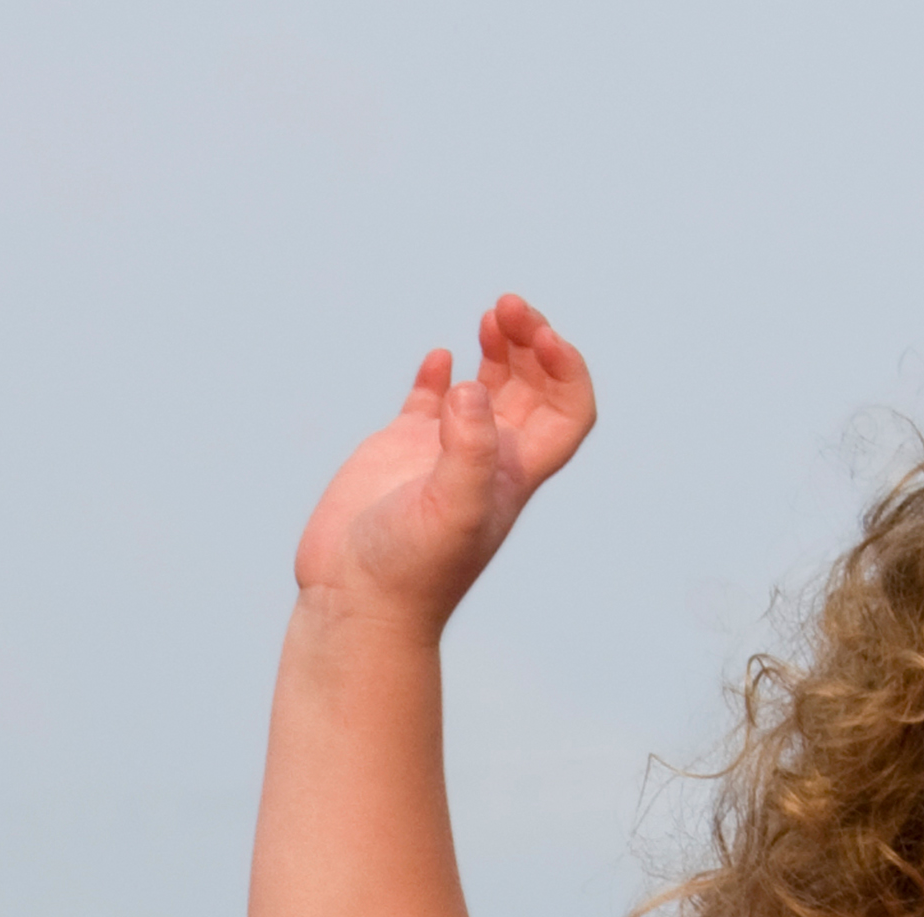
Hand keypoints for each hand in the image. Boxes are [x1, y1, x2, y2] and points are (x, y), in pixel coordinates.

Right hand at [291, 296, 596, 627]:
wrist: (355, 601)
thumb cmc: (408, 571)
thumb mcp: (451, 511)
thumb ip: (470, 449)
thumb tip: (472, 386)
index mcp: (514, 474)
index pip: (568, 413)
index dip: (567, 370)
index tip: (540, 336)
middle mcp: (487, 460)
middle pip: (534, 391)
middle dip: (532, 343)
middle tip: (508, 307)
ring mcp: (444, 452)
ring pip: (489, 389)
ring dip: (499, 349)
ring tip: (491, 316)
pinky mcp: (401, 450)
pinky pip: (432, 401)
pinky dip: (441, 372)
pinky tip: (439, 356)